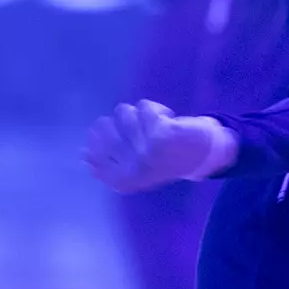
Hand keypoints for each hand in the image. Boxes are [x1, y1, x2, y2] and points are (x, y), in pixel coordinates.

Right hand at [83, 102, 238, 191]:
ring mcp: (146, 153)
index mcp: (123, 182)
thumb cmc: (168, 160)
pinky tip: (169, 120)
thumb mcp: (136, 167)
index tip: (113, 131)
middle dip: (121, 121)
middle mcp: (132, 170)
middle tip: (140, 127)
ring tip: (156, 126)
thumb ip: (110, 163)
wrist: (206, 155)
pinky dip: (156, 108)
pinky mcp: (160, 136)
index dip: (98, 137)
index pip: (92, 153)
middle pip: (103, 127)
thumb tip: (82, 154)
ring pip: (123, 112)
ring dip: (140, 114)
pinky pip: (144, 107)